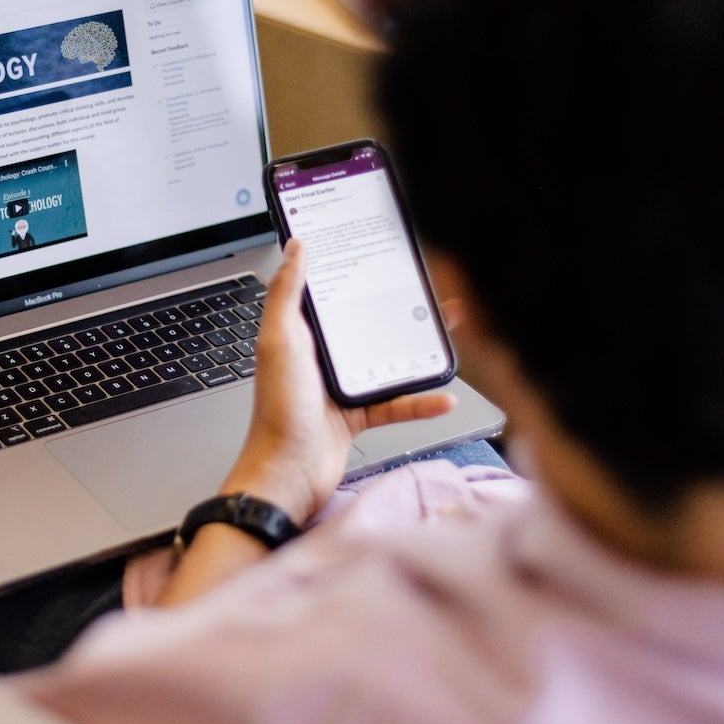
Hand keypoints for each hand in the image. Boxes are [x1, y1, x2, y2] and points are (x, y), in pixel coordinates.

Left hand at [153, 238, 456, 606]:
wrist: (285, 476)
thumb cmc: (276, 411)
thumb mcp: (279, 340)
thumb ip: (287, 292)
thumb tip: (295, 248)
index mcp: (301, 334)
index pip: (333, 294)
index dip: (355, 273)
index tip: (383, 255)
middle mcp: (321, 357)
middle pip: (367, 324)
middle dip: (398, 309)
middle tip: (430, 293)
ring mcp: (340, 387)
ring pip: (388, 360)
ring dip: (418, 351)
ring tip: (447, 335)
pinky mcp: (357, 416)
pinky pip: (397, 403)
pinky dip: (421, 401)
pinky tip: (443, 397)